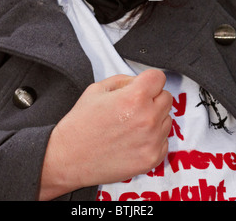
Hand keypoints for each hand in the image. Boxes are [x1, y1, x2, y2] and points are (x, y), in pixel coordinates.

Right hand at [38, 68, 171, 199]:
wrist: (69, 158)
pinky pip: (164, 140)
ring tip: (131, 124)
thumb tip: (139, 82)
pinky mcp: (152, 159)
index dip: (149, 79)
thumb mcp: (97, 89)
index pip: (159, 77)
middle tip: (134, 105)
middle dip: (153, 97)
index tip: (144, 84)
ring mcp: (152, 140)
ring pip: (167, 119)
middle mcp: (147, 118)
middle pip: (167, 97)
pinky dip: (153, 138)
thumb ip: (124, 81)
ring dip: (154, 118)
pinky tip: (133, 139)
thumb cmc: (80, 124)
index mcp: (134, 97)